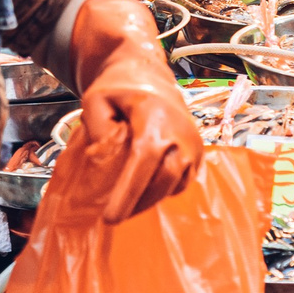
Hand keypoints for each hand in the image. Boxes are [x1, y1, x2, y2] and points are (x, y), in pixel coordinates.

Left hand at [61, 0, 199, 222]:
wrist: (148, 74)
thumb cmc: (118, 88)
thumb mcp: (95, 99)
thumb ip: (97, 127)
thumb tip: (104, 158)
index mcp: (155, 115)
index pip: (144, 160)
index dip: (129, 192)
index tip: (111, 217)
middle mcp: (180, 131)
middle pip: (164, 178)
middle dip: (140, 203)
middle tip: (114, 218)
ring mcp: (193, 143)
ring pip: (176, 183)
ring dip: (151, 200)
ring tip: (127, 208)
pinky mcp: (198, 152)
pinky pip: (183, 181)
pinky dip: (165, 191)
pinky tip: (145, 193)